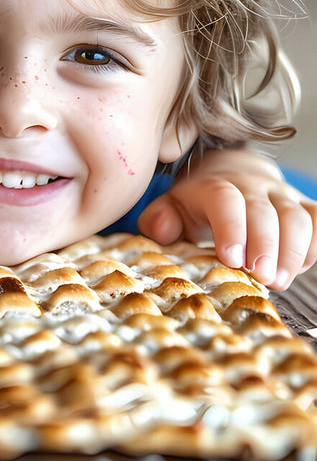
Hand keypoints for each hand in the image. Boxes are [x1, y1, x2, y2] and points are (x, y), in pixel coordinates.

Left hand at [138, 149, 316, 289]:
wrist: (231, 179)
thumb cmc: (197, 205)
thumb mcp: (170, 209)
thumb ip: (159, 220)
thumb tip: (160, 229)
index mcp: (214, 186)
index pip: (224, 199)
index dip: (230, 228)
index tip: (230, 259)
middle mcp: (252, 186)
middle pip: (265, 211)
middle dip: (265, 246)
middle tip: (262, 277)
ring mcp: (282, 196)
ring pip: (298, 218)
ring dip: (292, 252)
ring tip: (279, 281)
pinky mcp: (305, 207)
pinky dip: (313, 246)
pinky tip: (299, 268)